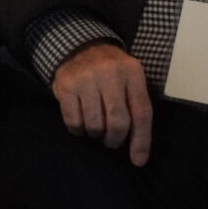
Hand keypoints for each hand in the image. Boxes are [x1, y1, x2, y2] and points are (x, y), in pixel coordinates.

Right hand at [51, 42, 151, 165]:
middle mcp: (110, 73)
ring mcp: (86, 78)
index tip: (138, 161)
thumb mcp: (130, 80)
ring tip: (96, 128)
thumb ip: (136, 107)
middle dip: (115, 139)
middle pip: (118, 122)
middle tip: (111, 141)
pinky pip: (73, 121)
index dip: (141, 140)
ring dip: (96, 134)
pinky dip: (78, 131)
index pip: (141, 112)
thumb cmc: (111, 72)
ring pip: (94, 125)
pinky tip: (81, 124)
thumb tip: (139, 153)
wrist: (80, 47)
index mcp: (132, 72)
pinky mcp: (66, 85)